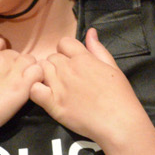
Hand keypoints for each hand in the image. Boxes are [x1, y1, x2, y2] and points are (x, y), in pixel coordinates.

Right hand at [0, 34, 42, 142]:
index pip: (0, 40)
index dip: (2, 50)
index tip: (0, 62)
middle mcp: (0, 57)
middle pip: (15, 53)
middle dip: (13, 64)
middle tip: (6, 80)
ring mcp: (13, 71)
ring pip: (29, 60)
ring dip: (26, 69)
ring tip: (19, 84)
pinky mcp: (23, 86)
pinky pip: (38, 72)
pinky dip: (37, 77)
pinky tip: (29, 88)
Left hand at [30, 28, 146, 142]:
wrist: (119, 122)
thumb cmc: (120, 95)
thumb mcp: (113, 67)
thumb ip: (98, 49)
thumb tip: (90, 31)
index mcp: (84, 58)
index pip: (63, 43)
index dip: (66, 51)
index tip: (72, 63)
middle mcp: (68, 69)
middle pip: (51, 57)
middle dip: (57, 65)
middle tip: (67, 79)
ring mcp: (59, 86)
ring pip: (41, 70)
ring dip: (46, 76)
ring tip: (57, 87)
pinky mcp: (53, 104)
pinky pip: (33, 89)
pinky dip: (36, 89)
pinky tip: (45, 95)